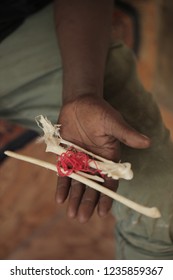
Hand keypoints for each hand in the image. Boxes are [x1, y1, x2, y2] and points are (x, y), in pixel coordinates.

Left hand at [55, 95, 149, 222]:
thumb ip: (127, 134)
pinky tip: (59, 199)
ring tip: (71, 214)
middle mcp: (95, 164)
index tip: (103, 212)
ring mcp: (79, 162)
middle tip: (82, 218)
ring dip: (74, 199)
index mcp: (108, 159)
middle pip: (92, 187)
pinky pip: (64, 174)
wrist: (80, 103)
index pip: (109, 183)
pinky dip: (62, 186)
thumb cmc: (99, 112)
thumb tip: (147, 142)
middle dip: (88, 202)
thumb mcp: (113, 123)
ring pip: (78, 184)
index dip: (107, 197)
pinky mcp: (66, 157)